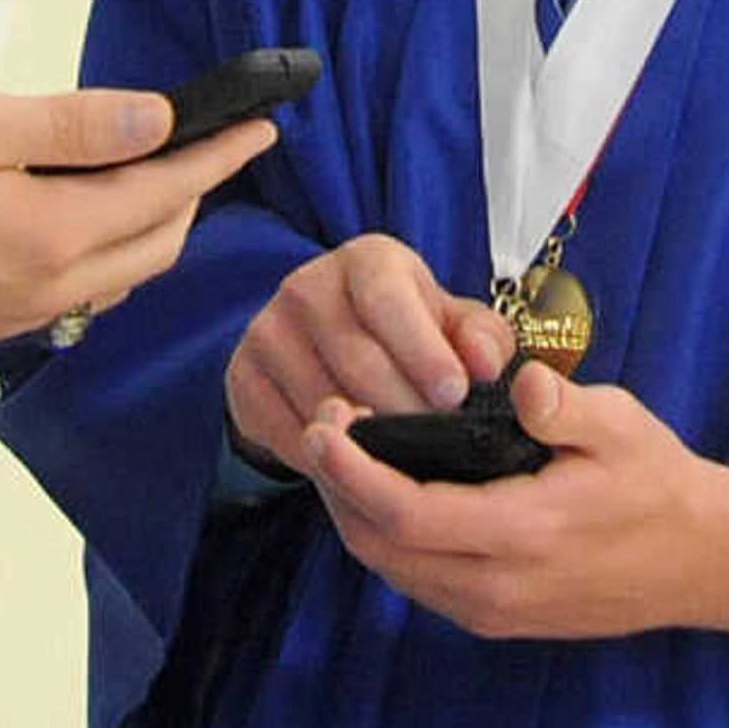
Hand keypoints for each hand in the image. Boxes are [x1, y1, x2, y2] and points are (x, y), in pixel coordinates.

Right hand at [0, 89, 271, 350]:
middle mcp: (51, 291)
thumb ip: (73, 126)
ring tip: (156, 175)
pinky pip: (77, 292)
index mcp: (56, 237)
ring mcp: (17, 318)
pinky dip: (105, 252)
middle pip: (155, 243)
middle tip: (210, 144)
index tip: (260, 125)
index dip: (218, 155)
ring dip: (152, 226)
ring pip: (119, 274)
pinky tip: (84, 222)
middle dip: (194, 193)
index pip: (166, 192)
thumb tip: (160, 120)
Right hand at [222, 235, 512, 476]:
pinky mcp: (243, 377)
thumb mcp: (452, 324)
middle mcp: (307, 286)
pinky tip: (360, 466)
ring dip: (369, 441)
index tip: (454, 395)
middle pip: (357, 359)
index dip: (422, 351)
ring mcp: (267, 331)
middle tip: (439, 441)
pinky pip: (290, 432)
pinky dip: (330, 459)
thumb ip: (480, 338)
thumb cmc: (408, 331)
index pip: (388, 300)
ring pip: (323, 401)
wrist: (330, 344)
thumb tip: (485, 364)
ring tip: (405, 459)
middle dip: (406, 408)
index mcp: (366, 261)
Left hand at [293, 366, 728, 645]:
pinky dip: (387, 539)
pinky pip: (418, 582)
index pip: (407, 512)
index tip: (324, 423)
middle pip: (380, 547)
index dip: (352, 470)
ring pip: (392, 570)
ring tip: (343, 453)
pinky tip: (386, 492)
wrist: (701, 562)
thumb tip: (521, 383)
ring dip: (355, 515)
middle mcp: (497, 586)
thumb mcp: (622, 427)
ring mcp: (494, 611)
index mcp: (524, 534)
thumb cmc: (659, 484)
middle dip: (337, 488)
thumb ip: (565, 406)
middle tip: (322, 424)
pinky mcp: (497, 619)